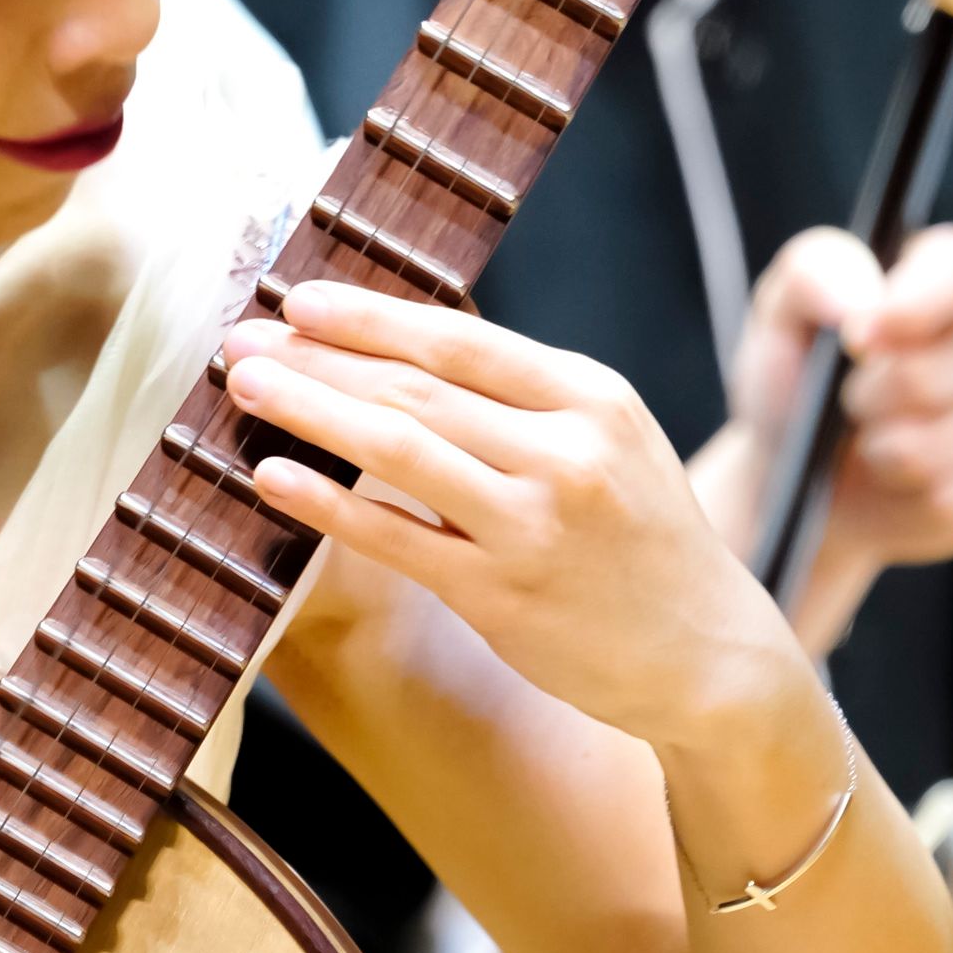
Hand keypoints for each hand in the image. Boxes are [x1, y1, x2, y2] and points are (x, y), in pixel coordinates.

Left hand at [221, 281, 808, 751]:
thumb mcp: (610, 441)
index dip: (372, 315)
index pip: (462, 340)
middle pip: (417, 388)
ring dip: (310, 410)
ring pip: (398, 450)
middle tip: (241, 337)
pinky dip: (326, 504)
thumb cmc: (642, 542)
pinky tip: (272, 477)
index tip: (299, 296)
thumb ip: (523, 398)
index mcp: (592, 396)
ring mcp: (533, 525)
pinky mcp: (502, 595)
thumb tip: (403, 345)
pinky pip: (394, 538)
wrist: (711, 656)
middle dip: (318, 356)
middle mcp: (566, 452)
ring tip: (244, 386)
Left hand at [724, 225, 952, 574]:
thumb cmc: (795, 381)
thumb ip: (809, 276)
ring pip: (944, 444)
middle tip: (845, 403)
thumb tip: (860, 296)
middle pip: (940, 371)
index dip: (914, 303)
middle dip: (871, 398)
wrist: (796, 477)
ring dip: (883, 453)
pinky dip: (904, 498)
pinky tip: (892, 482)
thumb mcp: (778, 318)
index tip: (857, 338)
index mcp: (937, 275)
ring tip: (866, 443)